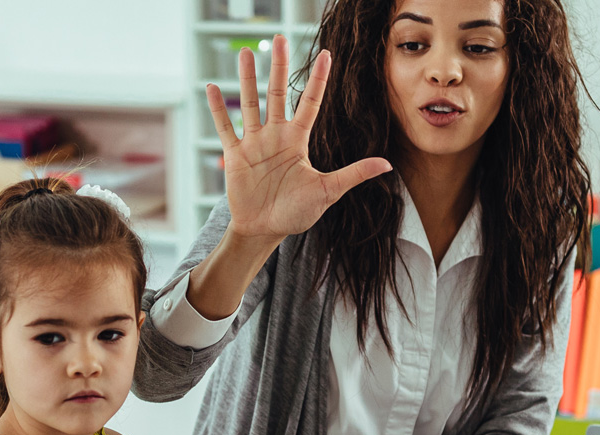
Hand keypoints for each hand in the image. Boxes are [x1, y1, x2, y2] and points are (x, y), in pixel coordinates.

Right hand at [204, 35, 392, 242]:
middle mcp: (276, 136)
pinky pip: (226, 127)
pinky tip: (211, 88)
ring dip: (246, 79)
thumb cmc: (296, 213)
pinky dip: (218, 109)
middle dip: (277, 67)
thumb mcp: (328, 192)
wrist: (265, 231)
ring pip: (249, 103)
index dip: (317, 79)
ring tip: (244, 52)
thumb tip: (387, 165)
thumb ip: (353, 174)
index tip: (325, 54)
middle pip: (276, 94)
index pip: (310, 103)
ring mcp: (254, 143)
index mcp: (298, 141)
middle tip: (278, 39)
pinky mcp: (236, 155)